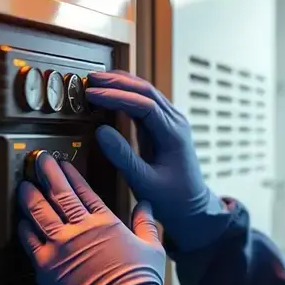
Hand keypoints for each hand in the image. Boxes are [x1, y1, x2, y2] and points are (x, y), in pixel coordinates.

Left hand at [17, 152, 170, 284]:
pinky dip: (24, 229)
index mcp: (106, 223)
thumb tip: (146, 205)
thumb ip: (146, 223)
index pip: (86, 192)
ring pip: (40, 214)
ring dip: (31, 197)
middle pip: (60, 195)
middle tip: (40, 161)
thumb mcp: (152, 248)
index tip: (65, 164)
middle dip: (48, 174)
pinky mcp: (46, 267)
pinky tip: (21, 222)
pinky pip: (29, 242)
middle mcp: (81, 230)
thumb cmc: (139, 284)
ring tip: (24, 186)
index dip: (73, 176)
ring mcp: (60, 247)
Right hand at [85, 71, 228, 251]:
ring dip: (123, 84)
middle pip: (147, 91)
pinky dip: (128, 94)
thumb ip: (122, 156)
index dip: (116, 96)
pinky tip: (112, 92)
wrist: (192, 206)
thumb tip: (101, 131)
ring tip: (98, 80)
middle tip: (92, 78)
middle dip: (118, 82)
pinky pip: (147, 103)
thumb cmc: (171, 198)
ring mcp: (173, 122)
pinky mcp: (166, 126)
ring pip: (148, 93)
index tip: (93, 94)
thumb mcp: (144, 181)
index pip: (144, 105)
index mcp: (173, 135)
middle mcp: (176, 123)